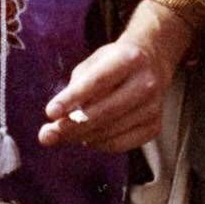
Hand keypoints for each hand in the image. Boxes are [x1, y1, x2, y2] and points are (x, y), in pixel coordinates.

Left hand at [38, 0, 195, 154]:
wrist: (151, 64)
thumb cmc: (112, 64)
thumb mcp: (92, 65)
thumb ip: (72, 91)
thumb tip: (51, 123)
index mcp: (129, 59)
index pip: (97, 82)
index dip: (72, 99)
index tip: (50, 113)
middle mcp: (146, 83)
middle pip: (106, 111)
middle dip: (73, 125)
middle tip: (49, 133)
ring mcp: (153, 107)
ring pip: (111, 130)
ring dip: (82, 136)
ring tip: (65, 133)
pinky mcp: (154, 126)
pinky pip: (121, 144)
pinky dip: (99, 144)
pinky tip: (88, 137)